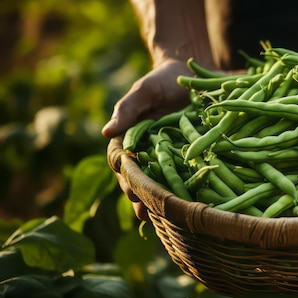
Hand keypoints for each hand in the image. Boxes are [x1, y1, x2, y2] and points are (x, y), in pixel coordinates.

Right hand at [102, 59, 192, 219]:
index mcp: (131, 141)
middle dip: (143, 198)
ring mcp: (170, 159)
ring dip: (163, 204)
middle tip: (146, 213)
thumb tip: (105, 131)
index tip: (131, 189)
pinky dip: (189, 192)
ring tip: (165, 221)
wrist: (191, 76)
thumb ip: (127, 109)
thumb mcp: (144, 91)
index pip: (123, 165)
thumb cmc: (161, 82)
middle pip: (142, 181)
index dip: (126, 178)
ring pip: (163, 186)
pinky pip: (188, 178)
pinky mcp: (191, 159)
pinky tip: (192, 208)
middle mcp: (149, 155)